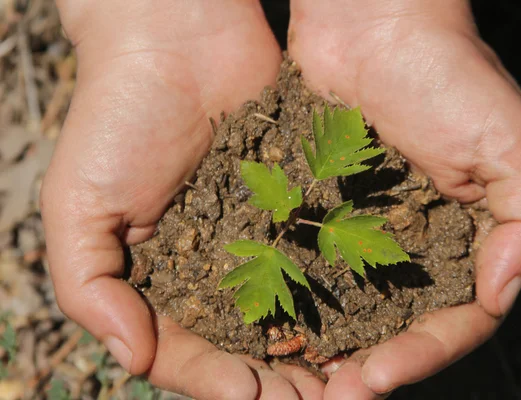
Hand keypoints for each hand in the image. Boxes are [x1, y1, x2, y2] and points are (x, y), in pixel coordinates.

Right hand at [43, 1, 323, 397]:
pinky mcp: (294, 205)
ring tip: (344, 376)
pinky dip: (336, 290)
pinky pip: (317, 256)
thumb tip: (130, 359)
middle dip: (274, 378)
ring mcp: (256, 238)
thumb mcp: (78, 207)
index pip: (186, 351)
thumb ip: (89, 289)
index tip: (251, 397)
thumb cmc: (116, 119)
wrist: (177, 42)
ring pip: (289, 309)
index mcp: (156, 280)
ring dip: (313, 346)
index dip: (217, 381)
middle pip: (245, 342)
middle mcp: (210, 267)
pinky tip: (362, 316)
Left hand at [288, 0, 520, 397]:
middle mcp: (411, 245)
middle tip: (330, 396)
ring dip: (325, 344)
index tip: (375, 377)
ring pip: (346, 305)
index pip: (451, 322)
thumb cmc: (450, 76)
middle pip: (395, 326)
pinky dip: (291, 296)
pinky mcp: (315, 208)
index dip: (419, 356)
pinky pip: (303, 262)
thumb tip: (502, 294)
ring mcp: (361, 230)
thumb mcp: (510, 146)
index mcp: (463, 241)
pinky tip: (267, 323)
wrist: (374, 23)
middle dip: (368, 365)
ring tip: (297, 378)